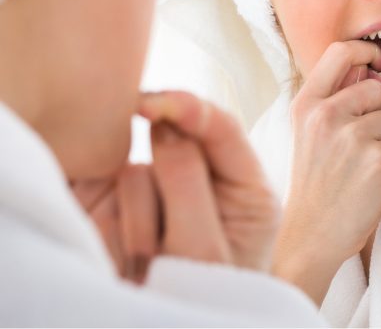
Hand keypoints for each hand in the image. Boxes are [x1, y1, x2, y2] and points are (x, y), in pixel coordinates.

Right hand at [72, 91, 279, 282]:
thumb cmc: (205, 298)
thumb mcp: (204, 247)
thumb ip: (187, 182)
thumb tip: (166, 126)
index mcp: (247, 186)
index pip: (222, 127)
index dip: (188, 106)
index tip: (151, 104)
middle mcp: (208, 180)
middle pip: (174, 143)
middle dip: (159, 182)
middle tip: (163, 240)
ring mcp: (168, 190)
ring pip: (136, 169)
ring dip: (137, 217)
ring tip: (152, 261)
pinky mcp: (130, 203)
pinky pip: (110, 188)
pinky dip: (112, 218)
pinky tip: (133, 251)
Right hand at [273, 41, 380, 304]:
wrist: (312, 233)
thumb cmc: (314, 182)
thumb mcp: (307, 133)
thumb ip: (331, 100)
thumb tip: (366, 70)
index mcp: (306, 104)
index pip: (341, 52)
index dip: (365, 51)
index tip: (379, 61)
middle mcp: (326, 115)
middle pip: (375, 88)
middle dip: (377, 110)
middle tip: (360, 140)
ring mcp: (352, 137)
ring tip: (362, 165)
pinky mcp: (377, 160)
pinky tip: (371, 181)